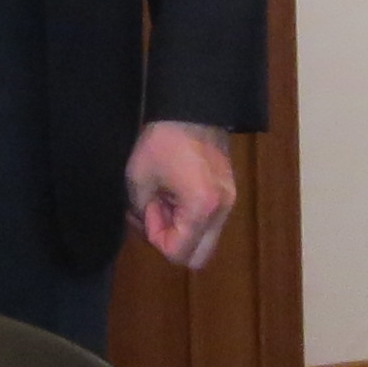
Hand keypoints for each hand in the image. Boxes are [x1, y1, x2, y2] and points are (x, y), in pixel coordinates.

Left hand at [126, 121, 239, 269]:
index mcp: (201, 209)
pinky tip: (174, 193)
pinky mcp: (228, 194)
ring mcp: (229, 204)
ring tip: (163, 199)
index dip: (156, 237)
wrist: (192, 108)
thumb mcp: (138, 178)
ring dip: (180, 229)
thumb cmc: (162, 141)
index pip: (178, 254)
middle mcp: (221, 213)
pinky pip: (208, 223)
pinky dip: (190, 218)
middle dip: (171, 242)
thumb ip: (141, 213)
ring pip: (204, 241)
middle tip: (155, 213)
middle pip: (197, 258)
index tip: (147, 209)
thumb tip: (148, 225)